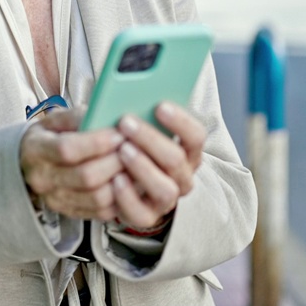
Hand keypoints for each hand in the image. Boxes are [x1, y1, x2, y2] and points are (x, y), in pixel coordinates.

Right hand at [19, 108, 124, 220]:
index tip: (118, 133)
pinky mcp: (71, 212)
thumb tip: (104, 117)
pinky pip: (102, 212)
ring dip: (122, 181)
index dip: (97, 143)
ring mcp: (56, 199)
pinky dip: (121, 198)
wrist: (28, 163)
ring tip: (134, 165)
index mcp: (36, 150)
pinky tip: (127, 181)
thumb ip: (78, 116)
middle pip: (86, 177)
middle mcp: (43, 179)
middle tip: (133, 149)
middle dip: (115, 162)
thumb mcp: (55, 119)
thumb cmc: (48, 137)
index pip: (67, 149)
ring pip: (97, 198)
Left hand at [110, 102, 205, 229]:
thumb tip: (131, 89)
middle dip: (151, 140)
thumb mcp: (131, 122)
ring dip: (143, 168)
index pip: (196, 137)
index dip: (180, 122)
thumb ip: (138, 109)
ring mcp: (166, 199)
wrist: (110, 174)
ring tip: (122, 150)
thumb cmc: (124, 140)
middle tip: (127, 121)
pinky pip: (142, 214)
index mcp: (186, 151)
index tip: (159, 105)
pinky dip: (128, 197)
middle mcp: (181, 176)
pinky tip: (115, 179)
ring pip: (166, 189)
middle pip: (177, 160)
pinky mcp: (146, 216)